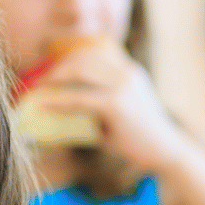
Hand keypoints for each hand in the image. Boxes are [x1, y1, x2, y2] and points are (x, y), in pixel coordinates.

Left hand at [32, 42, 187, 171]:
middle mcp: (127, 73)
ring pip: (78, 70)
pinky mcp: (115, 104)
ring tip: (39, 90)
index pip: (94, 52)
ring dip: (54, 77)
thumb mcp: (120, 112)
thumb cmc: (140, 138)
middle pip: (83, 56)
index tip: (52, 71)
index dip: (69, 58)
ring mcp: (122, 86)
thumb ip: (97, 104)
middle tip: (40, 82)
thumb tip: (63, 107)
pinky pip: (78, 98)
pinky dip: (57, 101)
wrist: (165, 152)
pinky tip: (43, 106)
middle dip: (58, 66)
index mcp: (130, 71)